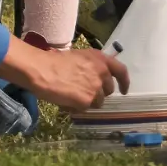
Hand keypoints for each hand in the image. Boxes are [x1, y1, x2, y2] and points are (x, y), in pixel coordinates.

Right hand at [0, 38, 128, 111]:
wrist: (42, 70)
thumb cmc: (55, 61)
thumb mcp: (79, 56)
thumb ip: (92, 66)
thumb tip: (97, 79)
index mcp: (100, 59)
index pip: (121, 71)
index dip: (124, 82)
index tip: (123, 90)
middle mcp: (102, 73)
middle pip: (108, 90)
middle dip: (99, 92)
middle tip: (84, 91)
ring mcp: (96, 88)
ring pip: (98, 102)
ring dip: (88, 101)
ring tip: (72, 95)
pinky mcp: (87, 101)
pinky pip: (86, 109)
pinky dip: (78, 107)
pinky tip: (66, 100)